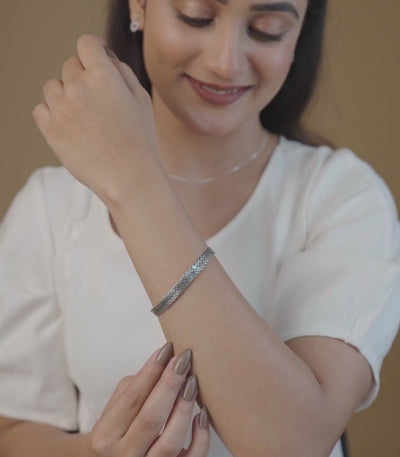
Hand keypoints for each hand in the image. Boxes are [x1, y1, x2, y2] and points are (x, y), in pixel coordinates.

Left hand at [32, 34, 159, 201]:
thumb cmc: (140, 140)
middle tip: (97, 98)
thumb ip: (123, 73)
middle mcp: (78, 87)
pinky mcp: (51, 130)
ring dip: (65, 93)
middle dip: (83, 76)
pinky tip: (69, 124)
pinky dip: (52, 113)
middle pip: (70, 65)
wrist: (129, 176)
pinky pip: (40, 109)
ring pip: (52, 86)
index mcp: (103, 75)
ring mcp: (61, 109)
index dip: (93, 49)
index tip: (96, 57)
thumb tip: (108, 60)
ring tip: (82, 114)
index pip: (86, 44)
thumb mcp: (142, 99)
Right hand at [89, 343, 209, 456]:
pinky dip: (200, 438)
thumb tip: (163, 362)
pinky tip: (201, 414)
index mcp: (105, 435)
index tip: (167, 349)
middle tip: (183, 359)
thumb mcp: (116, 407)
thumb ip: (135, 387)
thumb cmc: (120, 429)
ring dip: (184, 407)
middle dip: (169, 384)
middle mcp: (123, 455)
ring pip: (170, 441)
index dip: (151, 372)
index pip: (132, 399)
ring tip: (192, 381)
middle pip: (150, 418)